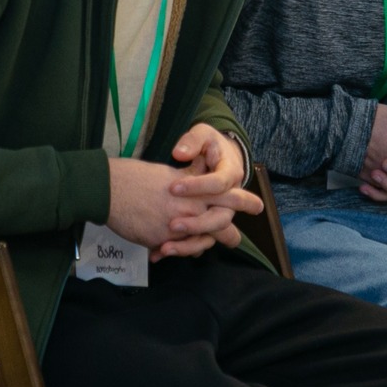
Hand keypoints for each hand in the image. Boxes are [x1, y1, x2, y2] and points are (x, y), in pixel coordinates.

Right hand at [107, 156, 248, 260]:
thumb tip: (201, 171)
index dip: (243, 202)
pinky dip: (170, 251)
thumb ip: (189, 179)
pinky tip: (163, 253)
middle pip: (220, 225)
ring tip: (198, 250)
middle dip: (229, 235)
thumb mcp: (170, 174)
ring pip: (199, 242)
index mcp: (194, 189)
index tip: (258, 206)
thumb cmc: (137, 176)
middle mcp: (190, 208)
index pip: (227, 195)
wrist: (109, 189)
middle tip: (235, 240)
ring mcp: (177, 226)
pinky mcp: (161, 240)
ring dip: (197, 247)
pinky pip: (173, 251)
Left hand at [162, 124, 258, 256]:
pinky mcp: (203, 224)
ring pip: (209, 238)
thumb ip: (193, 141)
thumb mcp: (204, 134)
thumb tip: (180, 153)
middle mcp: (227, 200)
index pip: (219, 184)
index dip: (197, 187)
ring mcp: (215, 214)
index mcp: (230, 174)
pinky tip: (156, 252)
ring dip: (188, 245)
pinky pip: (195, 243)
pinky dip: (178, 249)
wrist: (216, 157)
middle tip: (173, 225)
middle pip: (220, 220)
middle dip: (197, 225)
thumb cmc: (210, 145)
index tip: (173, 187)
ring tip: (163, 246)